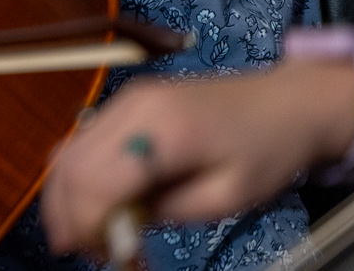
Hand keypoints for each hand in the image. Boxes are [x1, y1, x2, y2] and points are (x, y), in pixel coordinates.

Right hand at [39, 59, 353, 255]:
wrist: (286, 101)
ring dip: (67, 196)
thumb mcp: (228, 196)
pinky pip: (83, 140)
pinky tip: (93, 203)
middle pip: (71, 164)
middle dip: (68, 214)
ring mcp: (126, 98)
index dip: (86, 223)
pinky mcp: (127, 100)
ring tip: (86, 233)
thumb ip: (169, 210)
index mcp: (164, 130)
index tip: (100, 256)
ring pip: (68, 151)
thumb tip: (119, 224)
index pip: (97, 179)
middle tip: (88, 251)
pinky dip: (79, 176)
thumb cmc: (266, 152)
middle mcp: (133, 106)